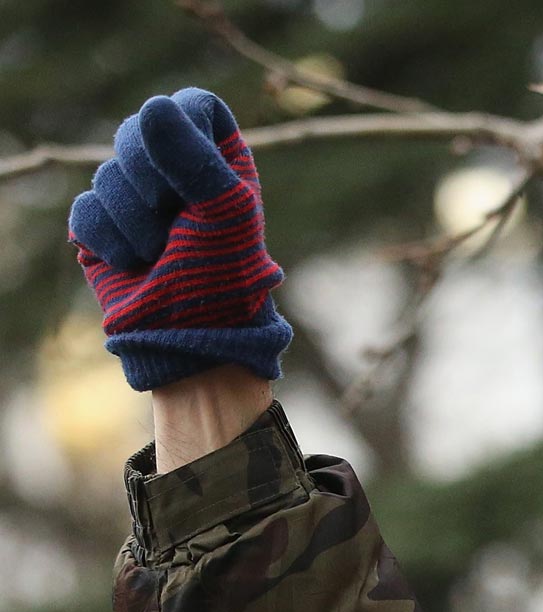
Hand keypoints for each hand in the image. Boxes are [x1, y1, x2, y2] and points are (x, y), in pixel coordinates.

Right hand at [68, 87, 291, 391]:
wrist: (187, 339)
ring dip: (132, 222)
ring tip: (160, 254)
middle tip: (174, 222)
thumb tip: (152, 107)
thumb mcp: (222, 213)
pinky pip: (84, 208)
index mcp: (221, 161)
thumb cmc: (221, 279)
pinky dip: (107, 240)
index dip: (182, 130)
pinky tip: (133, 263)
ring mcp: (136, 197)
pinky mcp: (103, 224)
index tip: (190, 172)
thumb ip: (192, 157)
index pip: (192, 105)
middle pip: (138, 131)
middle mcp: (178, 171)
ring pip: (106, 173)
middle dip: (148, 180)